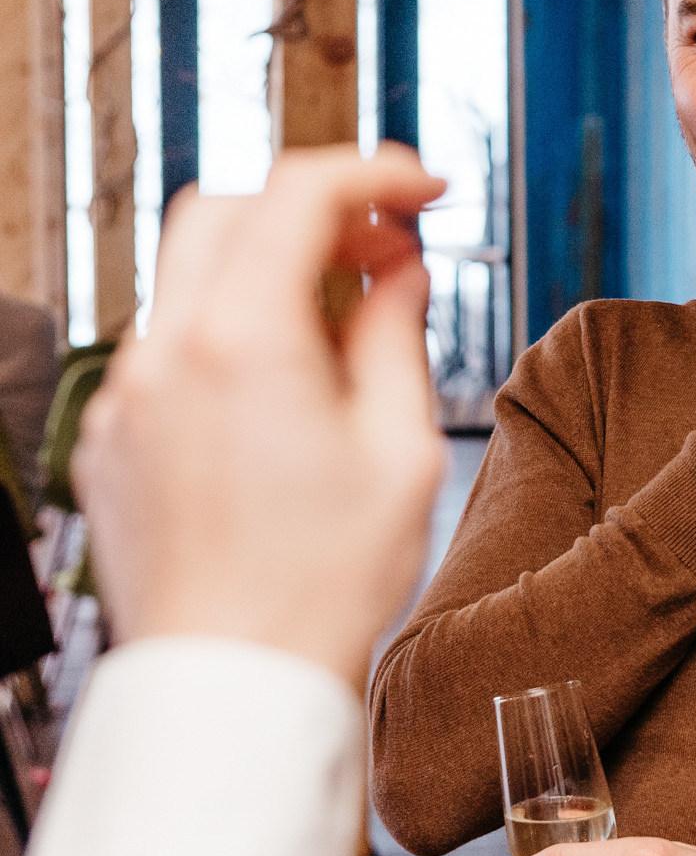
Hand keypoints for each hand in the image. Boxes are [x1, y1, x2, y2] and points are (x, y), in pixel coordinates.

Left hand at [73, 145, 449, 684]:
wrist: (232, 684)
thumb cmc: (323, 584)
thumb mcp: (400, 450)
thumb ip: (397, 336)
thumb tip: (399, 273)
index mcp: (241, 341)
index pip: (298, 193)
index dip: (376, 172)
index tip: (426, 190)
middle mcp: (164, 354)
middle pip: (224, 209)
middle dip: (311, 205)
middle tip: (384, 243)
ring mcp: (124, 398)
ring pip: (187, 278)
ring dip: (267, 271)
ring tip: (342, 325)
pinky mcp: (109, 441)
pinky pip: (165, 349)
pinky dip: (226, 334)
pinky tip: (283, 390)